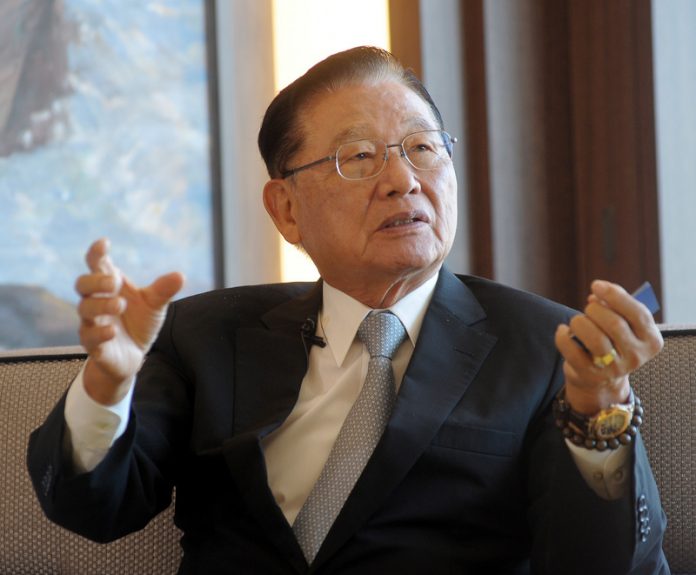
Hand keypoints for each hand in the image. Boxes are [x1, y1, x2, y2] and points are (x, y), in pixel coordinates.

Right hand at [75, 238, 184, 404]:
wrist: (133, 357)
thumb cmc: (139, 323)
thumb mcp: (154, 304)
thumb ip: (163, 290)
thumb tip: (180, 275)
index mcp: (109, 286)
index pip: (97, 265)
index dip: (96, 253)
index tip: (104, 243)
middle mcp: (96, 301)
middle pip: (83, 284)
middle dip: (96, 281)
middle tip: (114, 282)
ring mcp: (92, 323)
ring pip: (85, 309)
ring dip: (101, 305)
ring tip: (120, 304)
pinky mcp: (94, 345)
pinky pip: (90, 337)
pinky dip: (100, 333)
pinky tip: (113, 331)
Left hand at [555, 280, 662, 413]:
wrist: (602, 378)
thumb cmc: (612, 341)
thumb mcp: (622, 323)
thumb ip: (614, 305)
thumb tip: (597, 296)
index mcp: (651, 340)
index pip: (638, 314)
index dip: (615, 295)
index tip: (596, 285)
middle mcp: (636, 356)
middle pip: (615, 325)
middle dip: (595, 310)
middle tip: (588, 308)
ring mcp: (614, 369)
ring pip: (596, 340)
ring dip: (581, 322)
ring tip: (577, 321)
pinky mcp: (590, 375)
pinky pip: (573, 352)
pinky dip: (563, 336)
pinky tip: (563, 331)